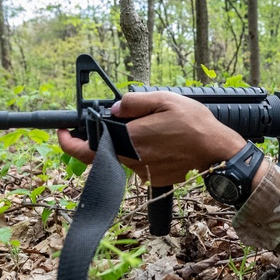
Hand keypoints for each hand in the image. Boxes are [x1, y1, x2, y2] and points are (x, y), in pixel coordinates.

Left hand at [58, 91, 246, 185]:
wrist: (218, 151)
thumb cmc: (195, 124)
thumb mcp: (165, 99)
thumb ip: (135, 102)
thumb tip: (115, 107)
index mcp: (130, 140)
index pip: (87, 148)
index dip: (68, 142)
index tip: (61, 133)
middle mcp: (133, 160)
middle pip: (103, 152)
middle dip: (103, 137)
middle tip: (113, 122)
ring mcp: (143, 173)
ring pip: (123, 156)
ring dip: (128, 143)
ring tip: (154, 128)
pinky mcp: (154, 179)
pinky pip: (139, 164)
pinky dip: (144, 152)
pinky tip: (163, 142)